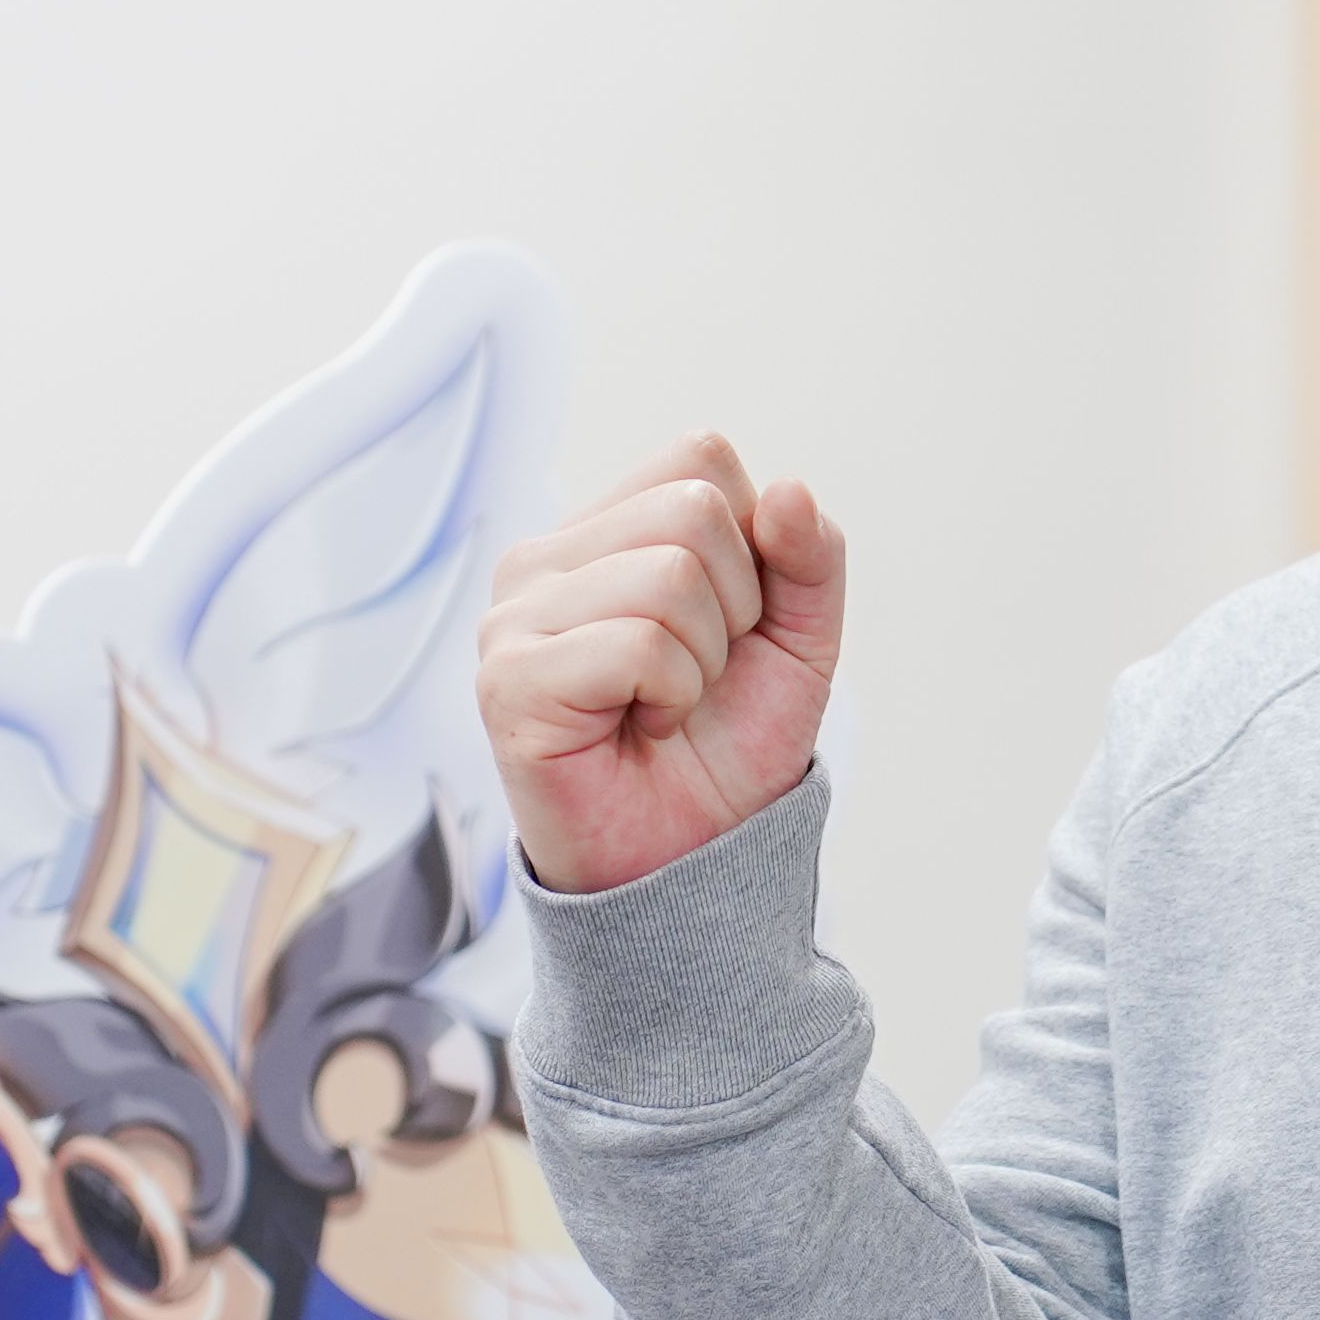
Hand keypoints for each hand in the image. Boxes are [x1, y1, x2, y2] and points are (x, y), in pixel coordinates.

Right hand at [481, 435, 844, 895]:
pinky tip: (638, 728)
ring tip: (664, 705)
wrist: (695, 863)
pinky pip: (639, 644)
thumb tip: (788, 490)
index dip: (752, 545)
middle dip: (735, 608)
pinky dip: (671, 697)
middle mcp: (544, 559)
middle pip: (694, 509)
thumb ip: (809, 557)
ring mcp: (515, 616)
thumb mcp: (799, 641)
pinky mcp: (510, 679)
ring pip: (672, 576)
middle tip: (694, 676)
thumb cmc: (727, 749)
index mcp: (603, 531)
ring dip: (702, 661)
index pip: (701, 457)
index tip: (730, 623)